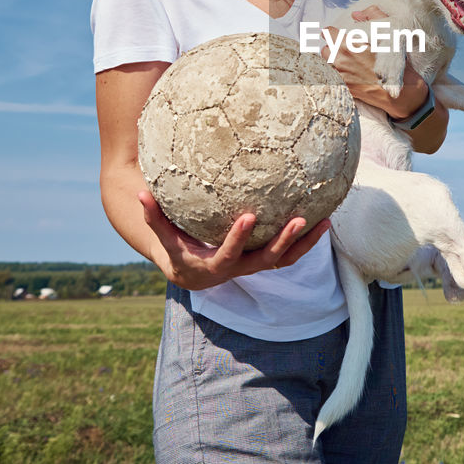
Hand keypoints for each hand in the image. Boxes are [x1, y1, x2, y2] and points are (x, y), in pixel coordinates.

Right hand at [139, 189, 329, 290]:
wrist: (189, 272)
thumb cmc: (175, 247)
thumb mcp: (164, 236)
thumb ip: (153, 216)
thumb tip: (139, 191)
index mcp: (214, 266)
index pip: (228, 254)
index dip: (238, 238)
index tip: (249, 216)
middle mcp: (238, 269)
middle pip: (266, 261)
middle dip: (283, 242)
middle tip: (298, 219)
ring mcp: (254, 266)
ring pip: (284, 260)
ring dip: (305, 243)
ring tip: (324, 221)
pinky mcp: (265, 260)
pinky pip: (290, 253)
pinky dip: (306, 240)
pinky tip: (323, 219)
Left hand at [325, 6, 430, 118]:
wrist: (401, 89)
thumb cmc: (395, 60)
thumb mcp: (390, 31)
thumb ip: (373, 16)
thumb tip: (355, 14)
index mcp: (350, 42)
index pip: (328, 33)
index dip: (332, 33)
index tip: (335, 36)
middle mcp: (342, 58)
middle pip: (324, 50)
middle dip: (332, 50)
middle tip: (343, 52)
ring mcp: (341, 74)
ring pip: (326, 65)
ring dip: (333, 64)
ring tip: (346, 65)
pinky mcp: (343, 87)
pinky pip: (331, 78)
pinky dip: (336, 76)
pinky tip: (348, 76)